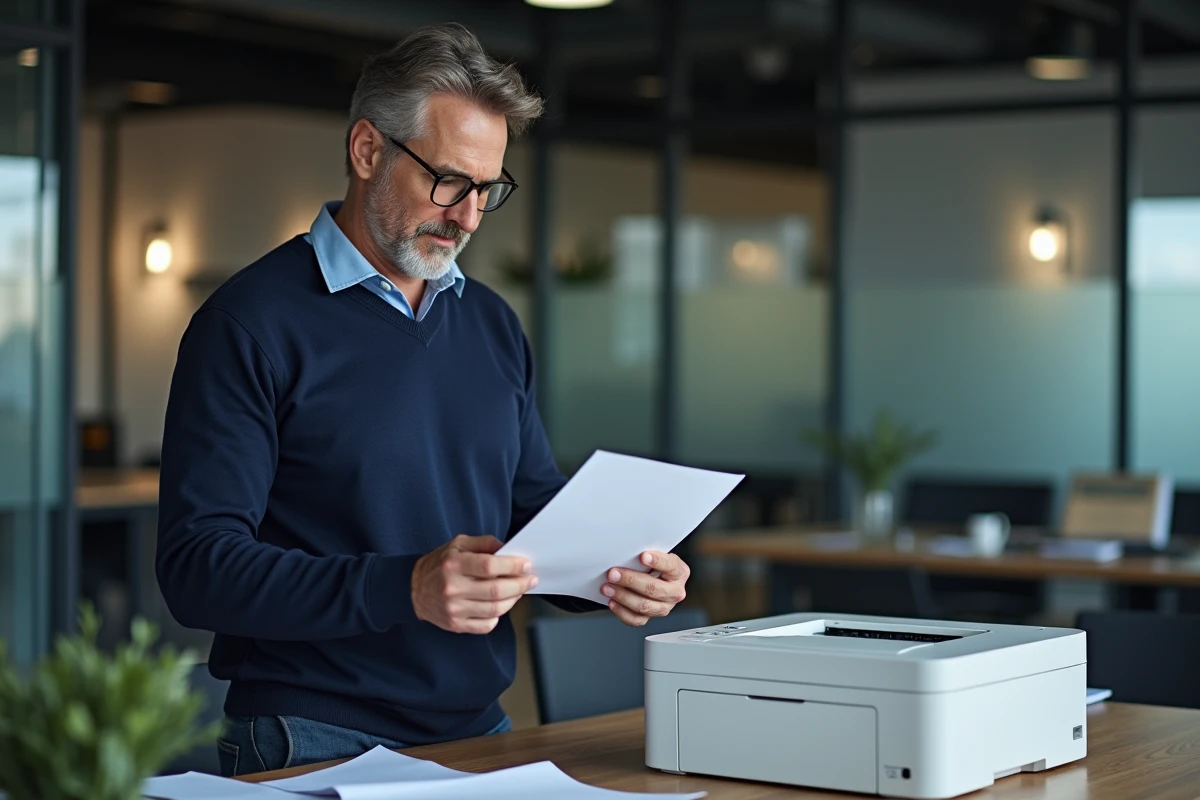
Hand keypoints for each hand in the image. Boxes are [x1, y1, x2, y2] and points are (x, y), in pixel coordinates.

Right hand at [411, 535, 536, 633]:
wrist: (413, 589)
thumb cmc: (439, 564)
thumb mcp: (458, 544)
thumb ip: (484, 543)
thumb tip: (508, 549)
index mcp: (454, 564)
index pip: (490, 566)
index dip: (513, 566)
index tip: (526, 565)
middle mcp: (453, 588)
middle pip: (496, 590)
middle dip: (520, 585)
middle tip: (530, 579)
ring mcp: (454, 609)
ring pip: (495, 609)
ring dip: (513, 600)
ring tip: (518, 591)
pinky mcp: (455, 624)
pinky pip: (486, 625)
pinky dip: (498, 616)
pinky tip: (500, 605)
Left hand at [601, 551, 689, 626]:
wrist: (653, 575)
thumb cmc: (652, 563)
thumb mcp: (654, 553)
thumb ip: (646, 553)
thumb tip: (628, 552)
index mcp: (680, 572)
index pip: (671, 565)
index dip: (657, 561)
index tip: (643, 556)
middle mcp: (675, 592)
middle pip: (654, 589)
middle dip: (631, 580)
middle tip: (613, 574)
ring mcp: (664, 607)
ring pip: (644, 606)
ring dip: (623, 596)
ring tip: (607, 588)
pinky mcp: (651, 616)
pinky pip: (636, 619)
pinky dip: (622, 611)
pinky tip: (612, 602)